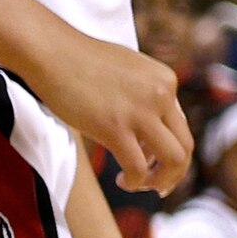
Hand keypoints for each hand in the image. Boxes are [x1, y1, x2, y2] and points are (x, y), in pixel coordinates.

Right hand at [27, 30, 187, 193]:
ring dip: (162, 180)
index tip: (153, 160)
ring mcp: (141, 112)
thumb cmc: (79, 61)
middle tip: (160, 185)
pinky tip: (123, 180)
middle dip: (176, 171)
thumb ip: (143, 95)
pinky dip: (136, 181)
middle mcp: (162, 95)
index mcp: (166, 80)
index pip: (179, 124)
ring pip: (173, 159)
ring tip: (142, 185)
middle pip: (185, 145)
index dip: (168, 146)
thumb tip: (146, 130)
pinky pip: (138, 167)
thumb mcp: (127, 71)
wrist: (50, 52)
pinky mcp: (115, 128)